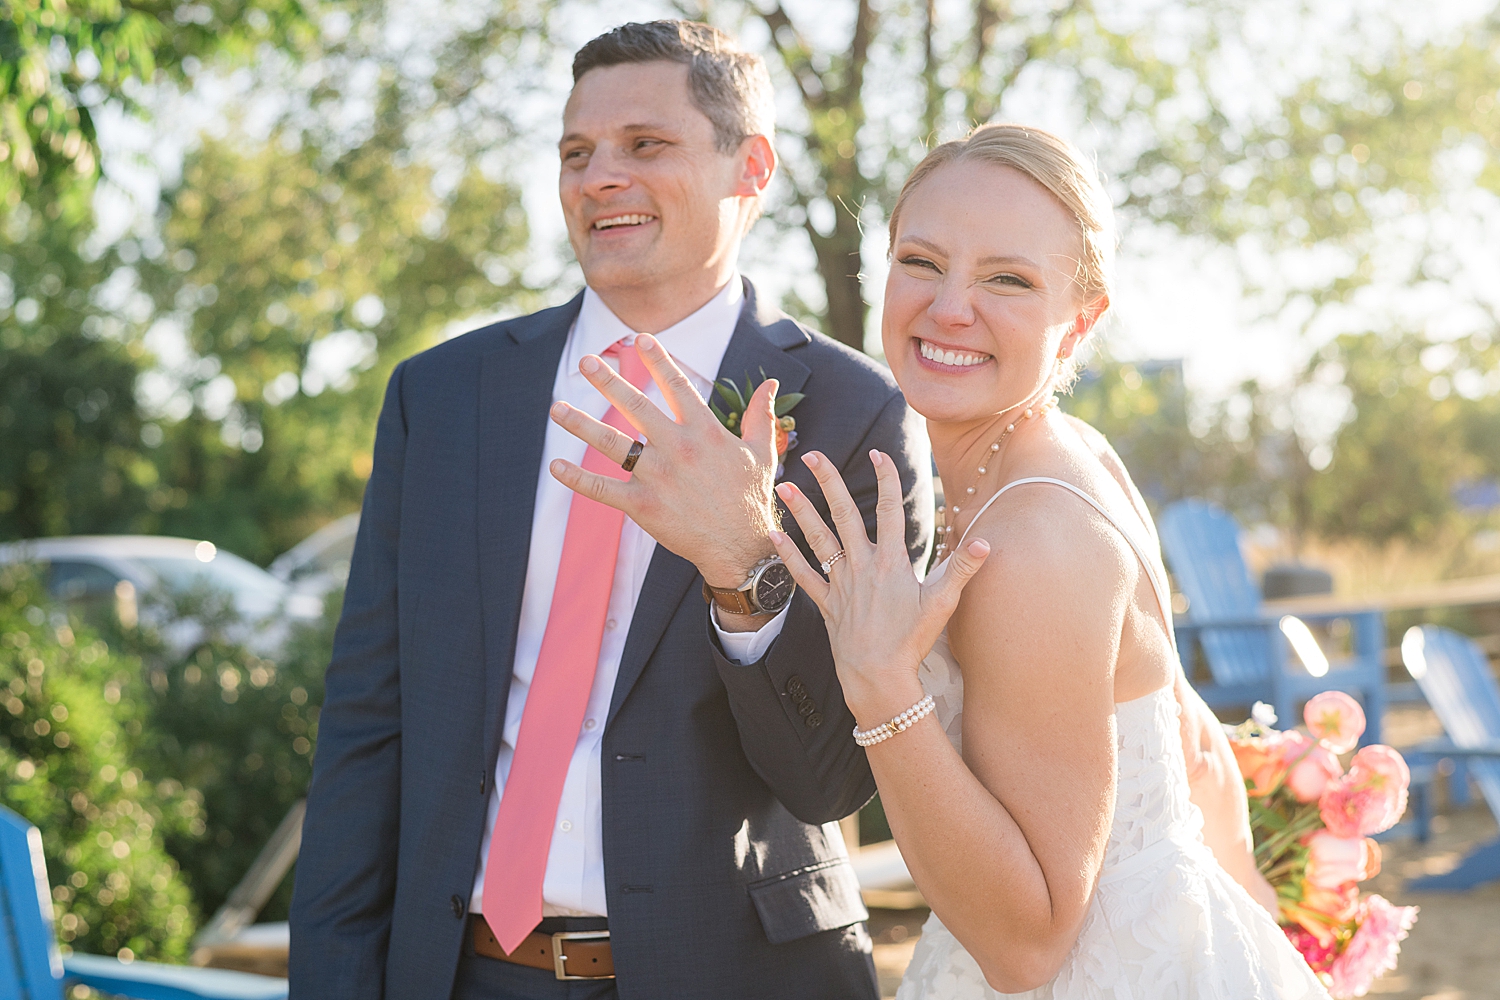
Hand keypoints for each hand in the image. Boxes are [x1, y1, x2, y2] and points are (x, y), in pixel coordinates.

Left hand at [548, 333, 780, 589]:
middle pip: (636, 406)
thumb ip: (761, 415)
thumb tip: (771, 383)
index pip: (678, 386)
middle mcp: (678, 449)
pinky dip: (578, 479)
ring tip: (557, 407)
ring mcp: (658, 477)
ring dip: (581, 424)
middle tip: (588, 360)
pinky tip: (556, 466)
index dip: (658, 360)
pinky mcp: (643, 506)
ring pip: (612, 443)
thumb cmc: (751, 499)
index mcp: (706, 432)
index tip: (640, 338)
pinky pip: (603, 489)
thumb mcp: (762, 452)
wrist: (742, 549)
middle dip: (609, 381)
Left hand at [770, 449, 990, 727]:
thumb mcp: (942, 604)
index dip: (886, 479)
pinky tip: (773, 535)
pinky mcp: (827, 603)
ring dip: (800, 511)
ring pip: (818, 539)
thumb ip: (962, 569)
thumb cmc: (912, 642)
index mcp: (891, 562)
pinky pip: (804, 575)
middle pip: (844, 514)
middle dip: (829, 481)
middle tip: (812, 455)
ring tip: (783, 487)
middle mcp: (862, 566)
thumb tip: (986, 541)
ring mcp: (841, 584)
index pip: (891, 510)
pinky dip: (787, 555)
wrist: (877, 677)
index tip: (880, 454)